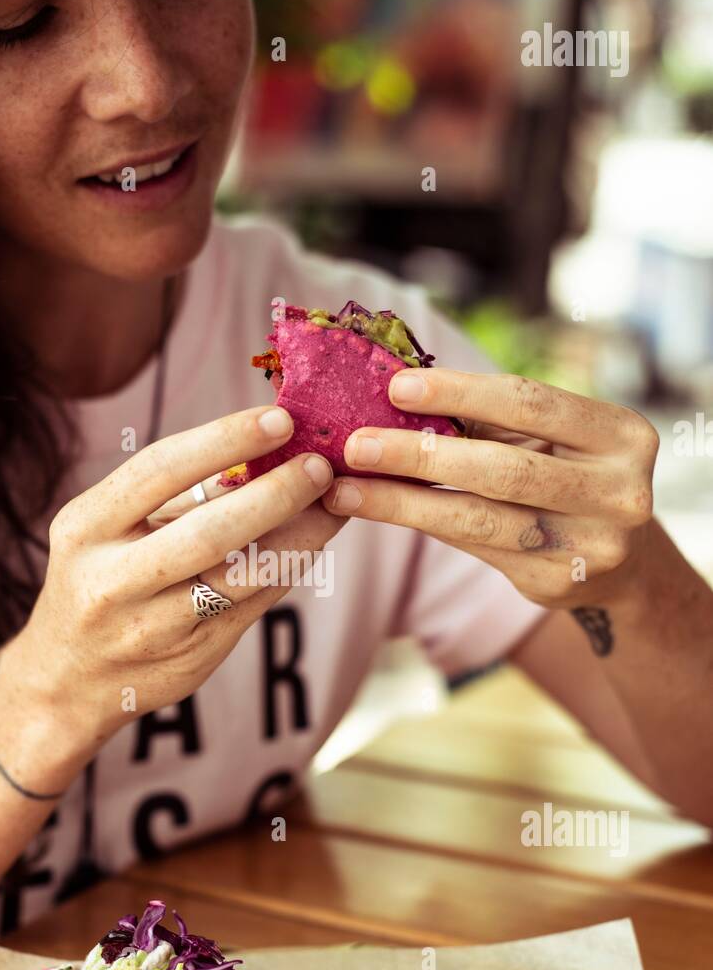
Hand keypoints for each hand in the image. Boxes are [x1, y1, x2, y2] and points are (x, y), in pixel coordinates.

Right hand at [16, 407, 340, 744]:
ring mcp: (153, 626)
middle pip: (209, 532)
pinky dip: (289, 567)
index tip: (279, 418)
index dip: (224, 440)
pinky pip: (254, 603)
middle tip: (320, 465)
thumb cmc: (97, 580)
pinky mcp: (192, 656)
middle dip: (275, 494)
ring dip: (299, 535)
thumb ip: (175, 495)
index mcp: (86, 528)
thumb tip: (259, 445)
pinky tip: (313, 541)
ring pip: (242, 575)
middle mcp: (113, 580)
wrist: (66, 680)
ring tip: (335, 502)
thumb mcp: (109, 529)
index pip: (160, 471)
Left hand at [323, 367, 659, 609]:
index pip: (532, 402)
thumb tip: (398, 389)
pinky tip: (376, 509)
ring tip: (346, 488)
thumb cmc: (567, 474)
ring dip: (403, 501)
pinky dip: (419, 524)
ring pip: (480, 518)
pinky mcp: (556, 583)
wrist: (622, 562)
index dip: (461, 392)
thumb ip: (492, 417)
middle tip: (356, 445)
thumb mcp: (549, 437)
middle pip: (503, 468)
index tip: (397, 386)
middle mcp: (619, 492)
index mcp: (623, 435)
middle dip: (421, 454)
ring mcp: (592, 545)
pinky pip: (472, 548)